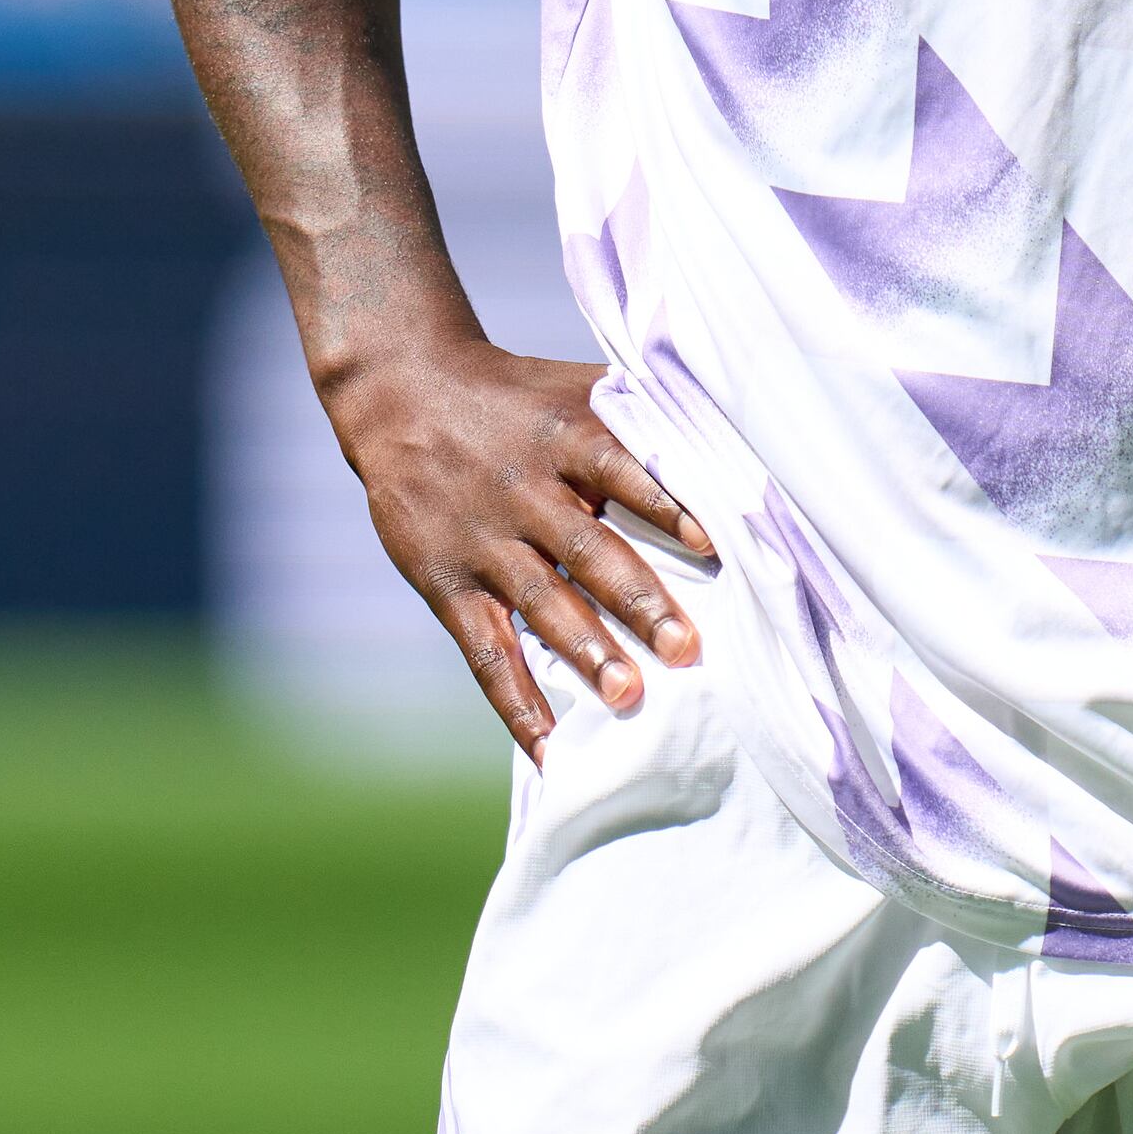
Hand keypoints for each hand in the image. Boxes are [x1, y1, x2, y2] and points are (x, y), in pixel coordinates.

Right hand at [322, 334, 713, 759]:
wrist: (400, 391)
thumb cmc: (515, 396)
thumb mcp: (573, 386)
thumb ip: (639, 413)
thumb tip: (732, 432)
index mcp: (565, 436)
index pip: (622, 470)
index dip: (668, 505)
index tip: (714, 544)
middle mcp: (525, 492)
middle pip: (587, 549)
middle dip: (638, 601)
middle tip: (686, 649)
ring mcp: (484, 543)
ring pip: (540, 603)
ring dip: (585, 652)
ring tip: (628, 696)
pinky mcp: (446, 584)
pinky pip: (484, 651)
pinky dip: (516, 702)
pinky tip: (548, 748)